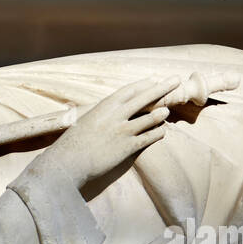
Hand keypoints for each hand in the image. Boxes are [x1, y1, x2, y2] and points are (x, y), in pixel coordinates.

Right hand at [29, 77, 179, 187]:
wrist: (67, 164)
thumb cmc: (70, 145)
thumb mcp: (84, 123)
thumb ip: (99, 116)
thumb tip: (106, 115)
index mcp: (104, 107)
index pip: (129, 90)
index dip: (144, 84)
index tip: (154, 79)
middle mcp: (116, 116)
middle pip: (145, 97)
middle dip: (162, 87)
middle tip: (175, 80)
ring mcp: (123, 131)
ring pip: (151, 117)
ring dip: (161, 112)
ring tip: (167, 110)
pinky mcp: (127, 148)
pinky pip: (149, 137)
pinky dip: (158, 133)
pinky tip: (162, 131)